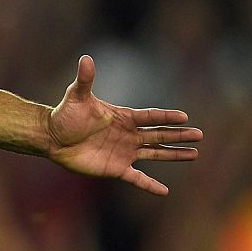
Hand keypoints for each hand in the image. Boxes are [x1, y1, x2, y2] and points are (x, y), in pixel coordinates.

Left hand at [45, 55, 201, 195]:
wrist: (52, 138)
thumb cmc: (65, 115)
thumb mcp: (76, 97)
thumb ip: (85, 80)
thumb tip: (85, 58)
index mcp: (123, 117)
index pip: (150, 117)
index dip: (166, 117)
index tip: (184, 117)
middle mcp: (128, 134)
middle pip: (159, 134)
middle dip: (179, 135)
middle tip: (199, 135)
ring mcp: (124, 152)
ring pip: (155, 153)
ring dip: (174, 154)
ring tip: (194, 154)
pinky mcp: (116, 168)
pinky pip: (137, 178)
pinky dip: (150, 185)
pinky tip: (164, 192)